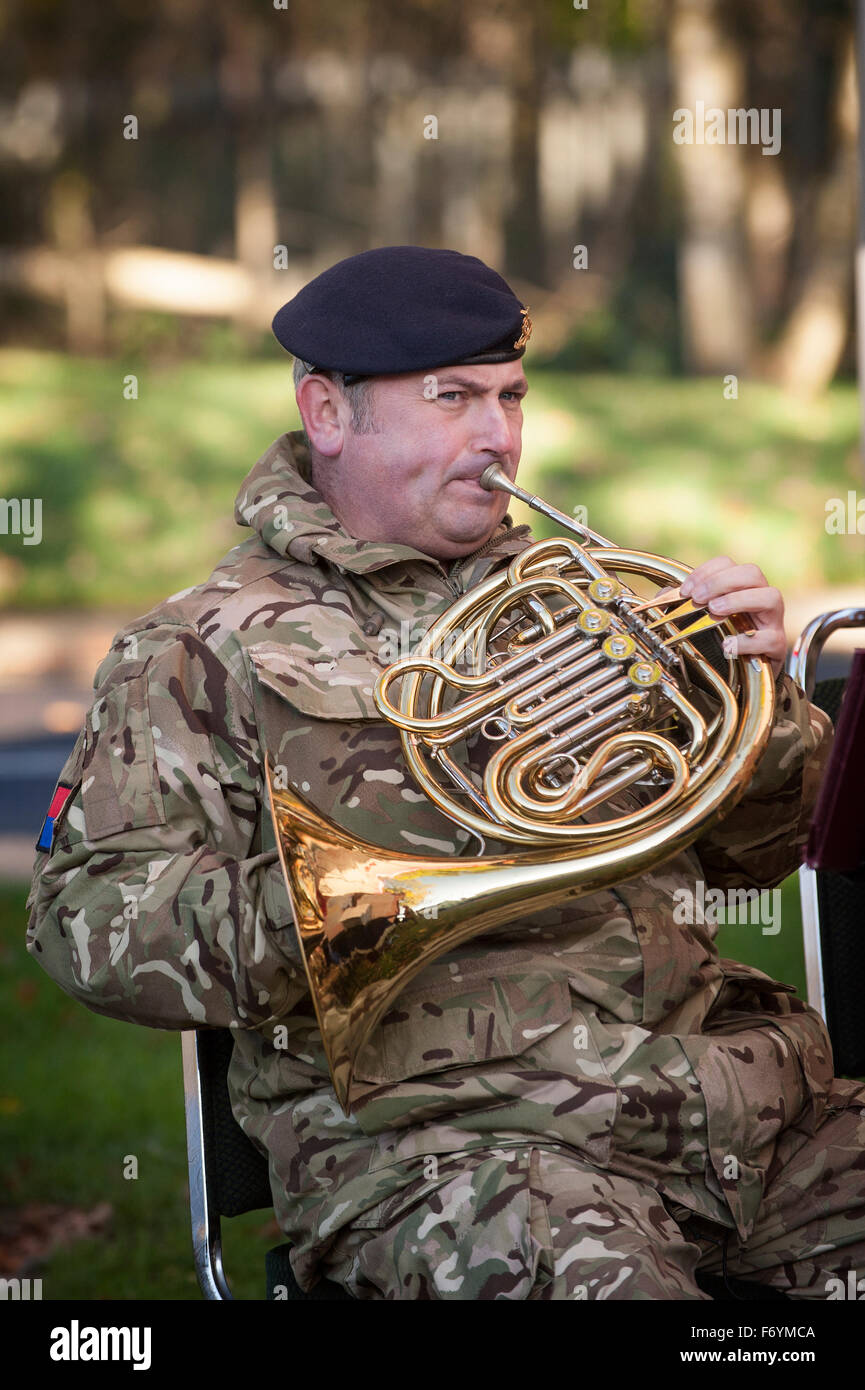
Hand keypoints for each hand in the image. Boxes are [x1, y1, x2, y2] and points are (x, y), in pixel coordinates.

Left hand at [679, 557, 785, 680]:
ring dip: (739, 600)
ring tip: (714, 611)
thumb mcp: (700, 620)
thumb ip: (682, 606)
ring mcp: (772, 621)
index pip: (728, 564)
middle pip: (752, 573)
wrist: (744, 675)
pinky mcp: (776, 646)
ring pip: (771, 596)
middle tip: (699, 598)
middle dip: (722, 581)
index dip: (705, 572)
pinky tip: (727, 645)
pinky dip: (747, 640)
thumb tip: (661, 596)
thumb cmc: (721, 640)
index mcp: (741, 587)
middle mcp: (760, 599)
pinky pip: (770, 638)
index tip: (685, 591)